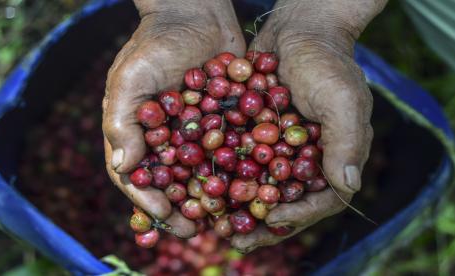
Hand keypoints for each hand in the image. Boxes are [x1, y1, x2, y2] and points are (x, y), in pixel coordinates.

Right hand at [103, 0, 244, 237]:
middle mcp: (167, 138)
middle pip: (172, 182)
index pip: (137, 176)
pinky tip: (251, 185)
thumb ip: (122, 122)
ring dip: (212, 195)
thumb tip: (122, 168)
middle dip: (183, 206)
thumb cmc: (155, 43)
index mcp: (139, 134)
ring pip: (203, 172)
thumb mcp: (130, 79)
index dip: (149, 199)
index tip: (166, 214)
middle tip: (197, 229)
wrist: (195, 12)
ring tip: (224, 217)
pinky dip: (238, 168)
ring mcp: (197, 131)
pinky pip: (230, 149)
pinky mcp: (225, 119)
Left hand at [231, 0, 386, 251]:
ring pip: (262, 187)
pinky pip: (243, 162)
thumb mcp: (341, 98)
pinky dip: (227, 177)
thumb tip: (349, 188)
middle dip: (263, 222)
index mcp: (335, 157)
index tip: (271, 219)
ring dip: (241, 207)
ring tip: (216, 223)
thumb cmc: (326, 61)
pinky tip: (204, 188)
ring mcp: (282, 148)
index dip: (299, 213)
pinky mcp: (259, 134)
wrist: (299, 28)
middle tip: (236, 238)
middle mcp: (309, 158)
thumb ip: (346, 142)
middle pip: (288, 200)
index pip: (323, 199)